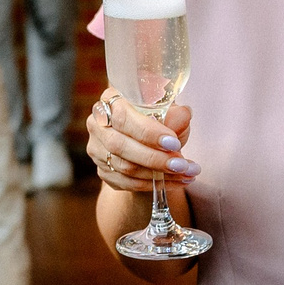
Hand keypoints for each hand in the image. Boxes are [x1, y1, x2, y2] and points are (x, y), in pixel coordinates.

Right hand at [84, 88, 198, 195]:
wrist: (148, 140)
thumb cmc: (159, 120)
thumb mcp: (170, 113)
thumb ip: (175, 114)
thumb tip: (183, 116)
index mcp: (111, 100)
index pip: (123, 117)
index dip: (148, 132)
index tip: (174, 143)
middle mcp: (98, 124)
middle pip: (120, 145)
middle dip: (154, 158)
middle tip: (182, 165)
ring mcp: (97, 149)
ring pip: (125, 167)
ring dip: (159, 174)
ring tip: (186, 174)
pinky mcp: (103, 171)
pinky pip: (128, 183)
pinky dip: (155, 184)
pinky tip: (176, 182)